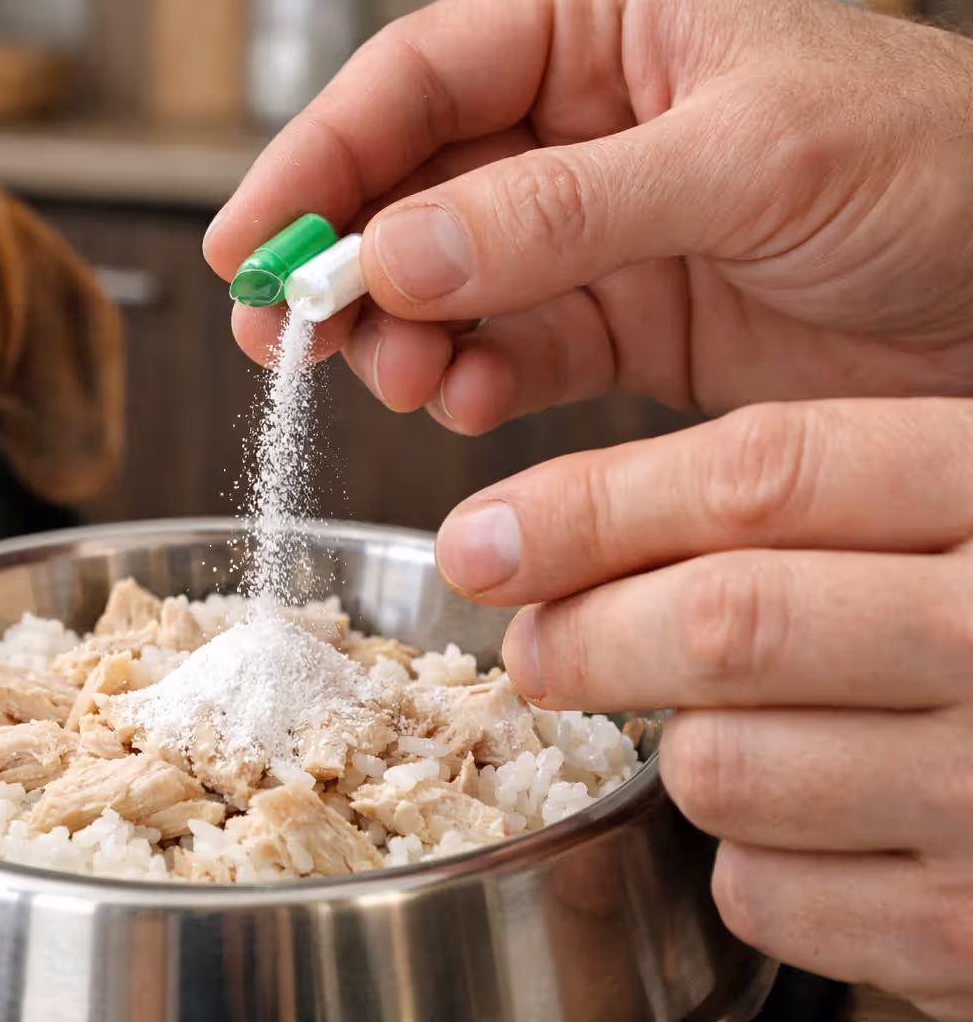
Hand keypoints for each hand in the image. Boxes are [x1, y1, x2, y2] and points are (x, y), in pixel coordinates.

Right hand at [203, 0, 972, 433]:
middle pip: (413, 183)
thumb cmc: (942, 171)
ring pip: (448, 278)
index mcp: (610, 24)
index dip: (322, 159)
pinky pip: (513, 350)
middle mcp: (586, 121)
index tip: (251, 243)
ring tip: (394, 377)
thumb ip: (565, 206)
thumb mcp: (751, 160)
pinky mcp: (623, 322)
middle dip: (344, 260)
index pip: (423, 76)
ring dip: (402, 333)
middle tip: (287, 333)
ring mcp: (597, 229)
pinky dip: (473, 382)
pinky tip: (462, 401)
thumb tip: (400, 251)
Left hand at [436, 398, 972, 1019]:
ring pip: (718, 768)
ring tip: (729, 734)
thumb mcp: (946, 511)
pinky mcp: (968, 934)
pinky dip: (743, 861)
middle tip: (539, 648)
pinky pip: (757, 892)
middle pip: (723, 621)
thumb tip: (528, 532)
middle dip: (585, 636)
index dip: (591, 507)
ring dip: (681, 753)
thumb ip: (789, 499)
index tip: (485, 539)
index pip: (763, 475)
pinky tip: (805, 825)